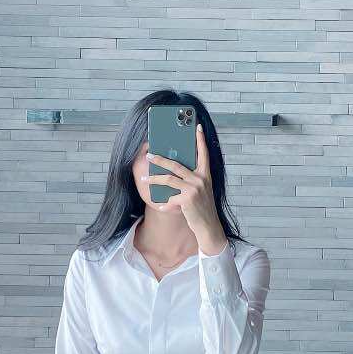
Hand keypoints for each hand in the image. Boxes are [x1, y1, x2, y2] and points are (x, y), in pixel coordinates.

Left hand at [140, 123, 226, 254]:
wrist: (209, 226)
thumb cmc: (202, 208)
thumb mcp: (201, 191)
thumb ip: (190, 180)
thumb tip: (172, 170)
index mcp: (205, 174)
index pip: (204, 153)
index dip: (201, 140)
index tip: (197, 127)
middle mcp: (201, 179)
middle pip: (176, 164)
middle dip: (160, 159)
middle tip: (149, 155)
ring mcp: (195, 188)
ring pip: (169, 179)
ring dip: (154, 180)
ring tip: (144, 179)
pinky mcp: (188, 199)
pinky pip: (170, 198)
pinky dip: (165, 204)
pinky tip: (161, 207)